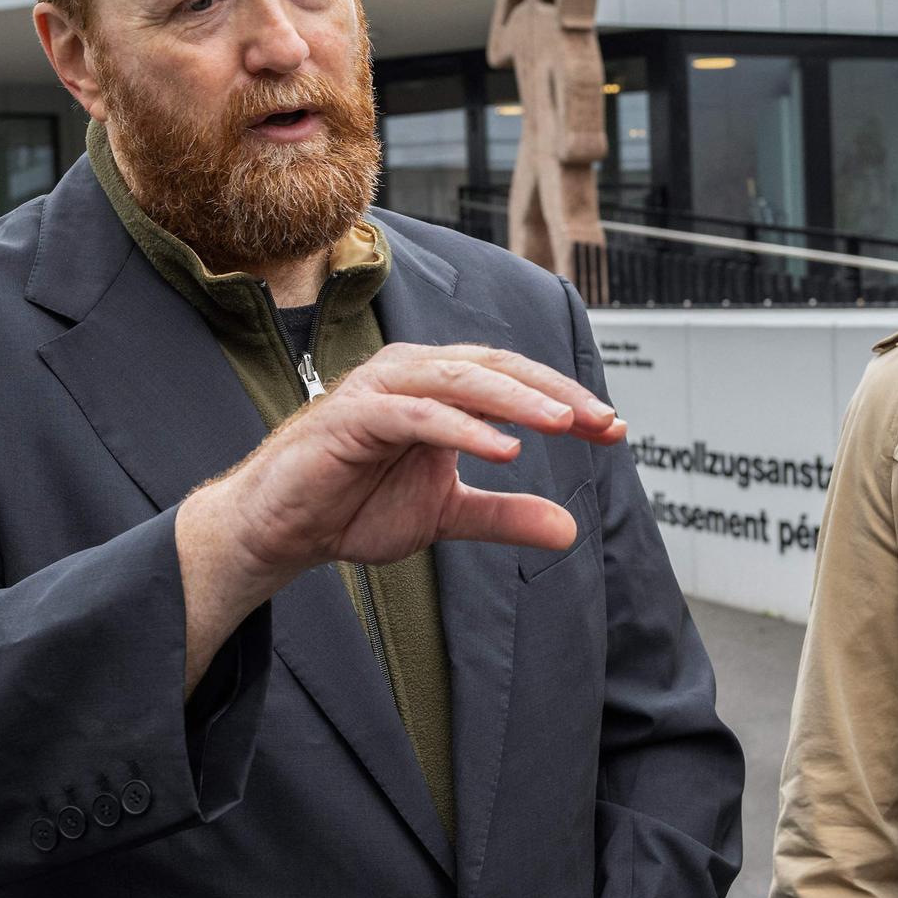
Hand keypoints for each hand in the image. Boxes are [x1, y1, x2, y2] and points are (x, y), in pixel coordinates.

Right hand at [174, 344, 624, 687]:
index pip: (514, 379)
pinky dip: (463, 429)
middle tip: (602, 422)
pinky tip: (502, 450)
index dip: (566, 399)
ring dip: (517, 400)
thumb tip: (569, 529)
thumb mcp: (446, 514)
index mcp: (439, 386)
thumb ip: (504, 515)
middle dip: (554, 394)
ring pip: (461, 379)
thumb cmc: (355, 507)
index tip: (615, 429)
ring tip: (564, 424)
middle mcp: (413, 373)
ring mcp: (381, 388)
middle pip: (496, 367)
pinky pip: (418, 414)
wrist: (282, 530)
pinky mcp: (353, 415)